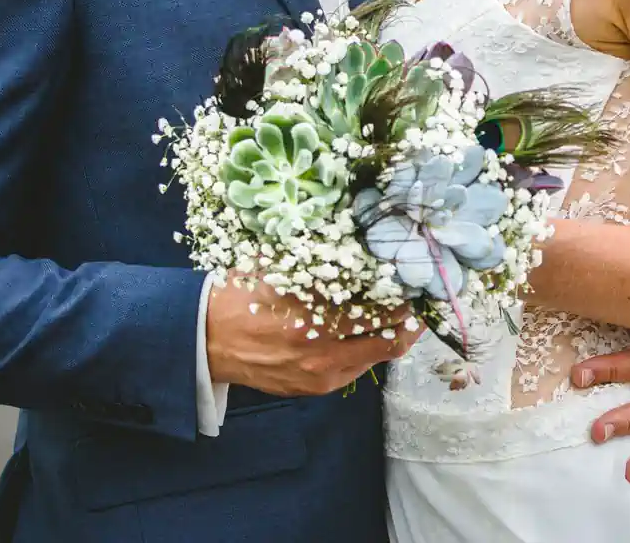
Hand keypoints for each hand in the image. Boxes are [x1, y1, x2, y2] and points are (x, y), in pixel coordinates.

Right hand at [204, 277, 421, 396]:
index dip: (402, 290)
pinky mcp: (314, 388)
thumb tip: (356, 241)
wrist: (205, 341)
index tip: (416, 275)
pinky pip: (358, 369)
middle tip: (424, 296)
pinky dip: (371, 350)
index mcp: (310, 312)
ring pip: (379, 356)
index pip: (376, 303)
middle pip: (388, 334)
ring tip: (409, 314)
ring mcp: (319, 373)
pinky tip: (376, 332)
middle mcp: (319, 347)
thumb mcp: (277, 267)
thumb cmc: (240, 296)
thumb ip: (316, 260)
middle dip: (411, 315)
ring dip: (397, 334)